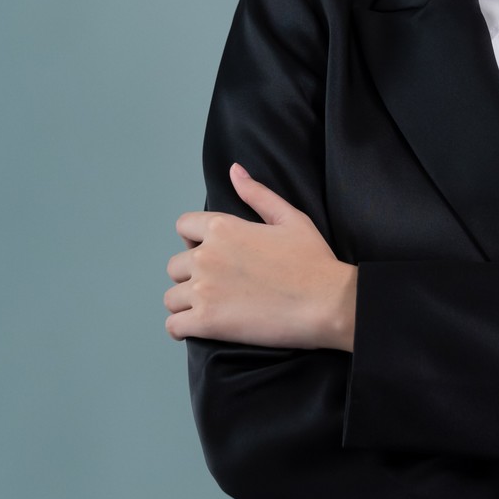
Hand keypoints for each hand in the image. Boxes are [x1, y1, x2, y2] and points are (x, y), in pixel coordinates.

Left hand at [165, 164, 358, 351]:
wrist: (327, 303)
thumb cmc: (313, 261)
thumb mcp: (290, 218)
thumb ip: (258, 194)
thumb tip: (234, 170)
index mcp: (222, 227)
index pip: (183, 226)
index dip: (194, 239)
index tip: (213, 254)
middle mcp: (206, 256)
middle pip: (175, 265)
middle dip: (191, 275)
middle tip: (218, 287)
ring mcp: (203, 290)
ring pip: (171, 297)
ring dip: (186, 303)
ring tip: (210, 309)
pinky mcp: (206, 321)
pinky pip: (174, 326)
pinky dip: (181, 328)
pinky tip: (198, 328)